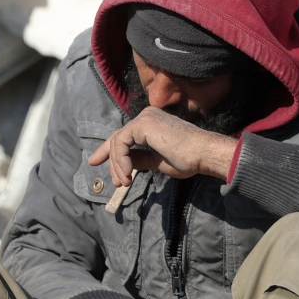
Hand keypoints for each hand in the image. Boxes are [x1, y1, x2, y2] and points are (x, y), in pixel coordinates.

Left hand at [88, 108, 237, 187]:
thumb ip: (139, 159)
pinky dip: (121, 161)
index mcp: (151, 123)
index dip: (108, 150)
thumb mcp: (156, 161)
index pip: (123, 135)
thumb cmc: (188, 159)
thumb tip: (123, 165)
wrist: (203, 154)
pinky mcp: (143, 124)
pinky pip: (121, 143)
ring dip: (118, 166)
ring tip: (124, 182)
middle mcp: (146, 115)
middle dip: (110, 160)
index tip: (94, 162)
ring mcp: (144, 118)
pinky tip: (128, 174)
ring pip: (117, 142)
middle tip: (114, 182)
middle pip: (117, 137)